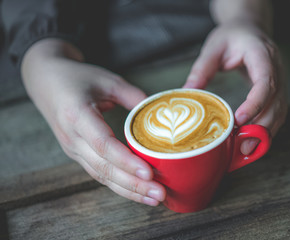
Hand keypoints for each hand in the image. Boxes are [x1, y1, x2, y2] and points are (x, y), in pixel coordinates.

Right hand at [21, 39, 165, 205]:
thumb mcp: (108, 80)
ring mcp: (73, 149)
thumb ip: (134, 96)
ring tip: (155, 198)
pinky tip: (139, 192)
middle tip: (160, 193)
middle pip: (103, 167)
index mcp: (76, 115)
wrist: (46, 82)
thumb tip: (162, 114)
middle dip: (133, 184)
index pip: (102, 144)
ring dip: (129, 190)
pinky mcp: (78, 155)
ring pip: (101, 176)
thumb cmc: (78, 78)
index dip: (126, 160)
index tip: (149, 172)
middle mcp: (72, 137)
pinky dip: (120, 185)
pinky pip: (100, 174)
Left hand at [184, 23, 287, 153]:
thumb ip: (202, 68)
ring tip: (246, 150)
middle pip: (276, 103)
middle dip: (261, 127)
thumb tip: (187, 93)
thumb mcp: (213, 46)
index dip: (255, 103)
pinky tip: (252, 140)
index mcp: (262, 54)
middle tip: (242, 147)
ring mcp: (280, 82)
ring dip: (265, 133)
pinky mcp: (277, 92)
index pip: (265, 82)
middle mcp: (277, 69)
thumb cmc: (233, 36)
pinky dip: (267, 129)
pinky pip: (277, 114)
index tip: (239, 120)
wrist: (250, 29)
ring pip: (280, 112)